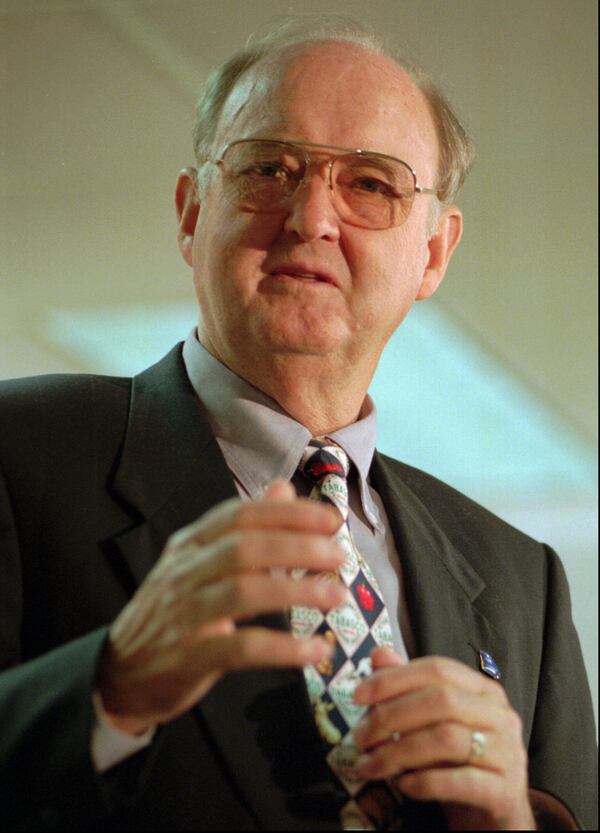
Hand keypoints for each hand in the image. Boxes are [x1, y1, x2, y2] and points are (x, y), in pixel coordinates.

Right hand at [96, 481, 346, 734]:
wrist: (120, 671)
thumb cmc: (173, 611)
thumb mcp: (200, 562)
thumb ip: (243, 526)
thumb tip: (283, 487)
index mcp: (190, 544)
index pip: (240, 515)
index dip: (288, 513)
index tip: (331, 518)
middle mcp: (184, 572)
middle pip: (244, 547)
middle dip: (298, 546)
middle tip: (340, 556)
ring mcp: (184, 614)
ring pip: (243, 591)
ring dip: (297, 590)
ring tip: (337, 596)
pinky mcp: (189, 657)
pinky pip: (242, 648)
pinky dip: (284, 648)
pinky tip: (316, 650)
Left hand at [352, 647, 535, 829]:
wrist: (491, 819)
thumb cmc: (457, 764)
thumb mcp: (430, 724)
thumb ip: (407, 687)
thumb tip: (379, 654)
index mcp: (483, 691)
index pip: (437, 669)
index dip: (394, 678)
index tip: (358, 695)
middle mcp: (501, 716)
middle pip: (441, 701)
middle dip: (391, 716)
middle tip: (359, 737)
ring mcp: (508, 753)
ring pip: (447, 739)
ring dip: (398, 751)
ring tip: (369, 765)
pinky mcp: (506, 792)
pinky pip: (461, 781)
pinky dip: (426, 781)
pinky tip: (403, 785)